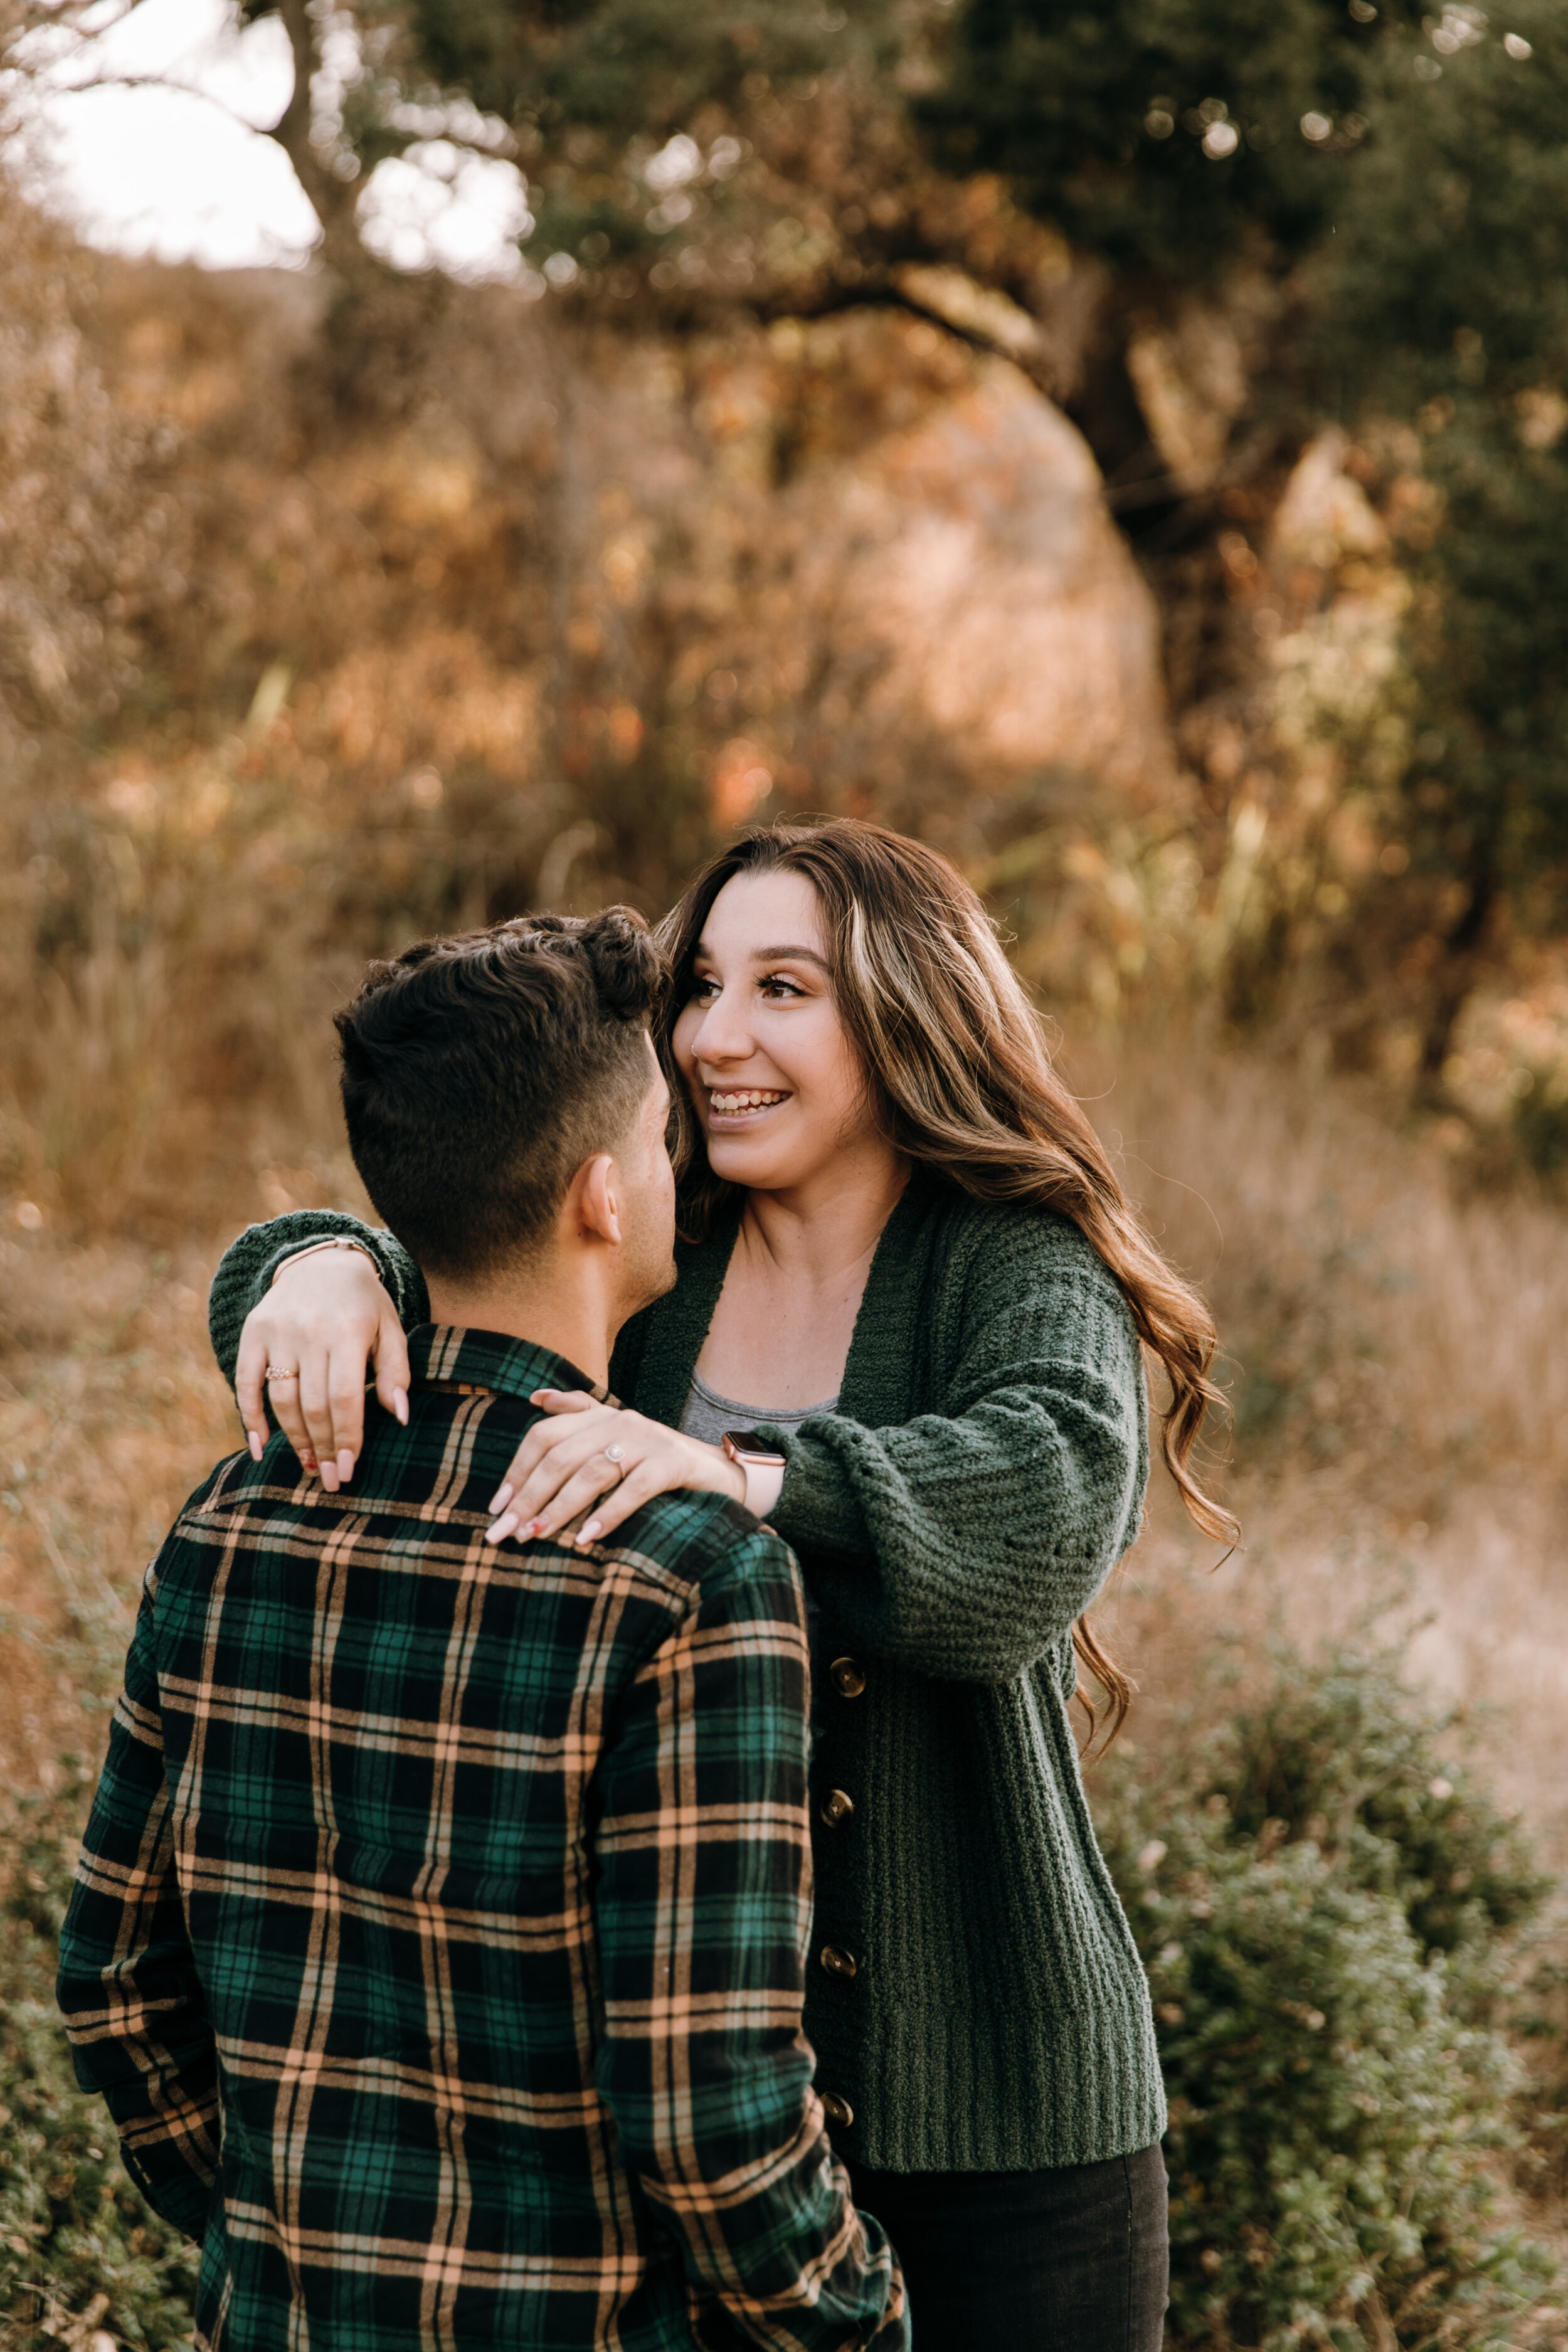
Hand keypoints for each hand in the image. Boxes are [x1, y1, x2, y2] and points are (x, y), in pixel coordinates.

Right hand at [234, 1248, 409, 1489]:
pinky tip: (260, 1446)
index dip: (347, 1437)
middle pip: (313, 1404)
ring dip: (294, 1438)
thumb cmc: (364, 1304)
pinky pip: (246, 1382)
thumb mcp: (390, 1329)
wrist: (320, 1262)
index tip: (349, 1469)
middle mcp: (310, 1330)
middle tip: (330, 1478)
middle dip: (323, 1447)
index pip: (346, 1397)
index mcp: (349, 1330)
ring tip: (310, 1464)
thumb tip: (401, 1417)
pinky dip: (250, 1417)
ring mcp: (277, 1331)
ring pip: (282, 1398)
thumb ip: (396, 1372)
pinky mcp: (253, 1332)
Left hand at [485, 1392, 744, 1547]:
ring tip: (536, 1535)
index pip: (544, 1436)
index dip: (517, 1471)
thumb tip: (536, 1398)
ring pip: (591, 1472)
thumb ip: (577, 1414)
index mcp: (600, 1416)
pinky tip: (586, 1538)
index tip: (496, 1508)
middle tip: (505, 1533)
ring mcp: (647, 1440)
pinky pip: (633, 1489)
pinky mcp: (671, 1464)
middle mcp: (620, 1421)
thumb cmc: (656, 1462)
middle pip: (560, 1456)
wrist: (719, 1471)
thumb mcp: (616, 1435)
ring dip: (559, 1507)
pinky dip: (607, 1514)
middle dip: (528, 1496)